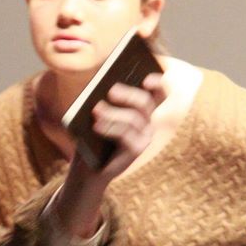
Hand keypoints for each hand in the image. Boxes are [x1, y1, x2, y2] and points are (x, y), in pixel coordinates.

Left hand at [53, 74, 164, 237]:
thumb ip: (104, 100)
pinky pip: (126, 135)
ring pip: (133, 118)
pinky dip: (110, 128)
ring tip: (96, 109)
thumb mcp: (96, 115)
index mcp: (141, 110)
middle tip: (111, 90)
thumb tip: (103, 83)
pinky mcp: (136, 149)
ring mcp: (144, 137)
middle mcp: (148, 122)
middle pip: (146, 102)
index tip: (146, 77)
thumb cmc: (91, 137)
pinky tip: (97, 125)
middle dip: (129, 94)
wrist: (87, 168)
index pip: (158, 93)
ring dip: (113, 112)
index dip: (157, 83)